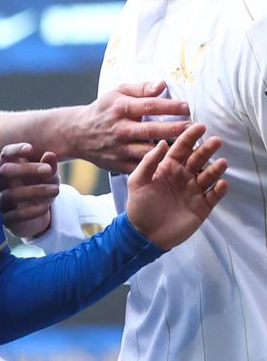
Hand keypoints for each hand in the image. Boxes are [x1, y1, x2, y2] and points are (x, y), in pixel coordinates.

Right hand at [0, 144, 59, 239]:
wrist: (38, 212)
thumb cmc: (40, 186)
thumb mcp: (48, 175)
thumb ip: (49, 165)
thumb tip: (50, 155)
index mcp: (7, 166)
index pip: (5, 154)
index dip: (15, 150)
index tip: (31, 149)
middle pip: (5, 171)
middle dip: (27, 169)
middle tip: (48, 170)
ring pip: (11, 194)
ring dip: (35, 191)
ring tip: (56, 190)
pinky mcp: (5, 219)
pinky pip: (14, 215)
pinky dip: (31, 211)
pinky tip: (46, 208)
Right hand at [66, 80, 190, 172]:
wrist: (77, 134)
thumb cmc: (103, 110)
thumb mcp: (118, 92)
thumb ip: (141, 88)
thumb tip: (163, 84)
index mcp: (121, 109)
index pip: (149, 106)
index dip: (170, 107)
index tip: (188, 107)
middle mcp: (120, 130)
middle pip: (152, 130)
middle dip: (175, 130)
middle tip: (196, 128)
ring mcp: (119, 149)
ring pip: (148, 152)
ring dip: (169, 151)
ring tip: (190, 148)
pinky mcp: (118, 165)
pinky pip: (141, 166)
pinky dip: (158, 166)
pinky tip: (174, 163)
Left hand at [124, 124, 226, 250]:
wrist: (144, 235)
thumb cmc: (139, 206)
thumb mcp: (138, 181)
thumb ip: (149, 162)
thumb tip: (163, 142)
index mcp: (169, 167)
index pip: (182, 148)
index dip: (190, 136)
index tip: (200, 126)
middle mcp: (184, 175)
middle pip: (199, 158)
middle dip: (208, 149)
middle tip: (216, 141)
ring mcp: (194, 190)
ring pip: (209, 175)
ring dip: (216, 169)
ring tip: (221, 163)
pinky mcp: (202, 206)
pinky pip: (214, 196)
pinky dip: (220, 190)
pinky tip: (221, 184)